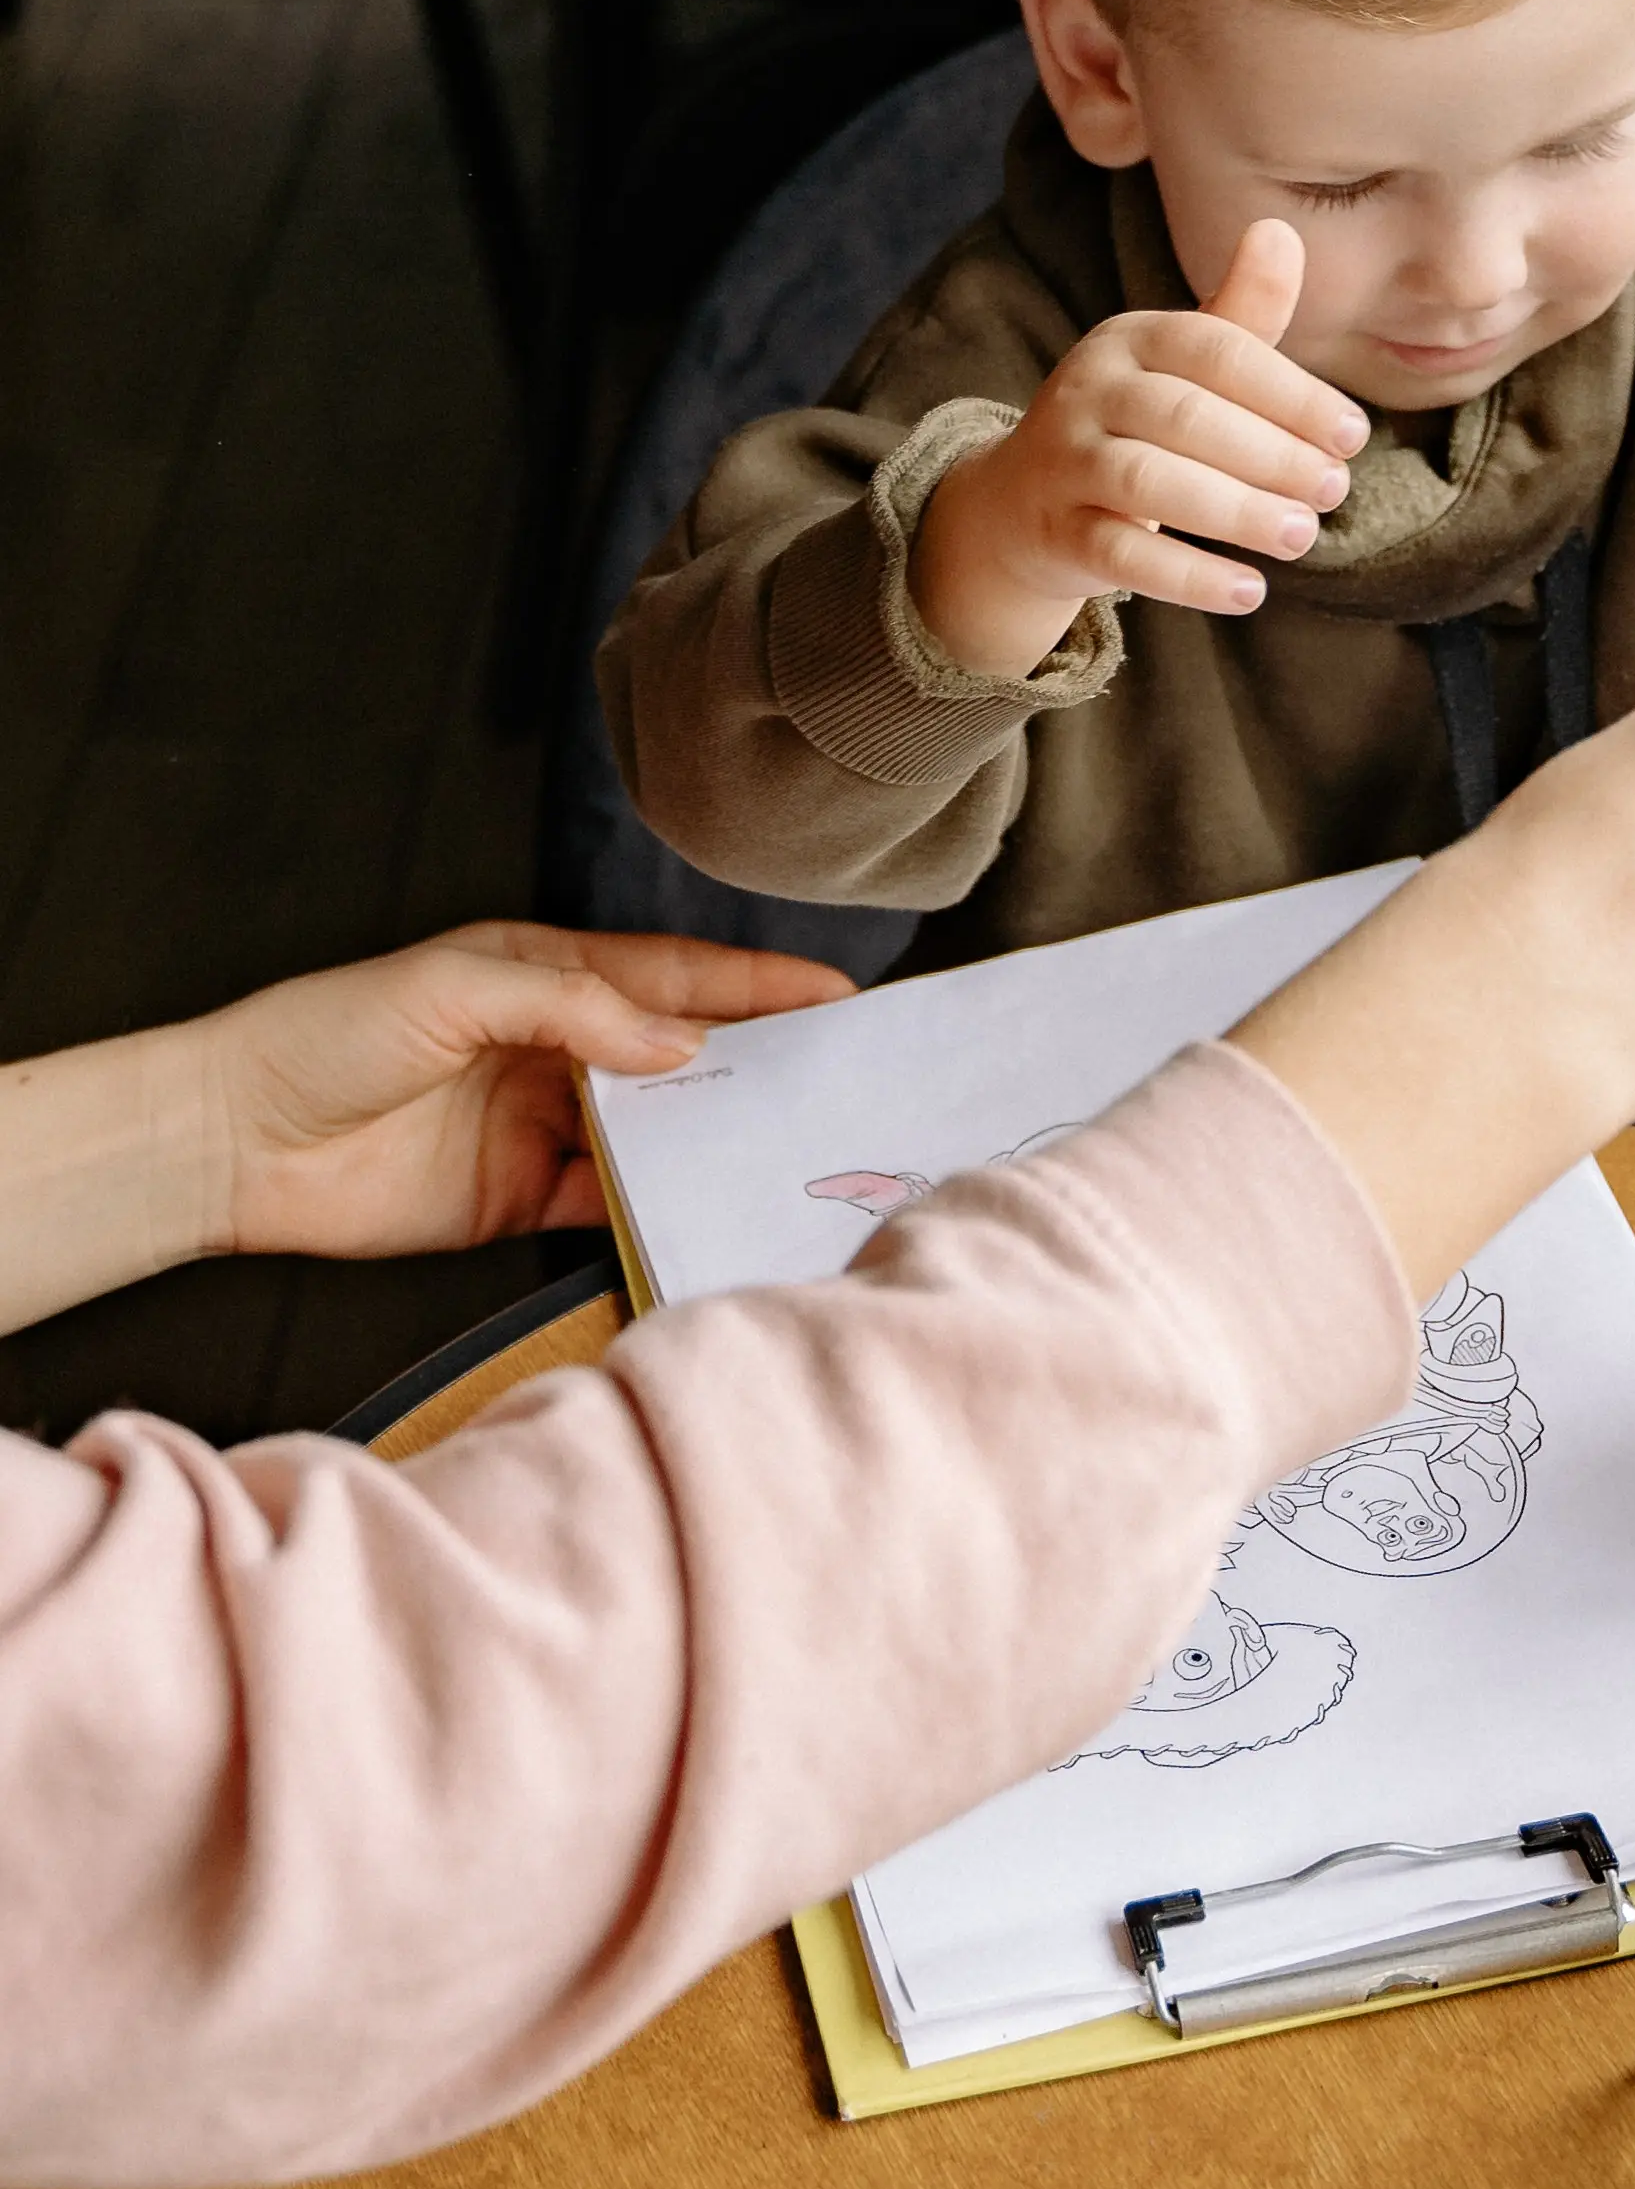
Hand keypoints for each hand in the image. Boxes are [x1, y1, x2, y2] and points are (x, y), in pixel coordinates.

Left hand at [201, 924, 853, 1260]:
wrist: (230, 1139)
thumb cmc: (329, 1035)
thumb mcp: (455, 989)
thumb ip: (574, 1008)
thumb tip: (682, 1046)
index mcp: (548, 975)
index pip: (678, 979)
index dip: (760, 988)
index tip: (841, 997)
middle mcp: (558, 1048)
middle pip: (684, 1057)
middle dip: (764, 1066)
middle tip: (850, 1083)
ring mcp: (543, 1126)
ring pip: (658, 1133)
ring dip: (720, 1141)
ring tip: (803, 1154)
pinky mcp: (518, 1200)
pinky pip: (608, 1204)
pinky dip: (657, 1208)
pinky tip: (709, 1213)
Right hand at [908, 220, 1368, 678]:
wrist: (1022, 503)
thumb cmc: (1134, 425)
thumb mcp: (1183, 367)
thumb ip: (1240, 314)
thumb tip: (1281, 228)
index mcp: (1131, 339)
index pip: (1216, 352)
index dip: (1291, 393)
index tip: (1353, 435)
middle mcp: (1089, 390)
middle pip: (1186, 417)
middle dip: (1271, 454)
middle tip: (1334, 491)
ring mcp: (1065, 462)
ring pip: (1149, 483)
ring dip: (1235, 512)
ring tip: (1301, 536)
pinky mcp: (1057, 532)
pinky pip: (1122, 555)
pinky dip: (1189, 576)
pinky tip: (1249, 590)